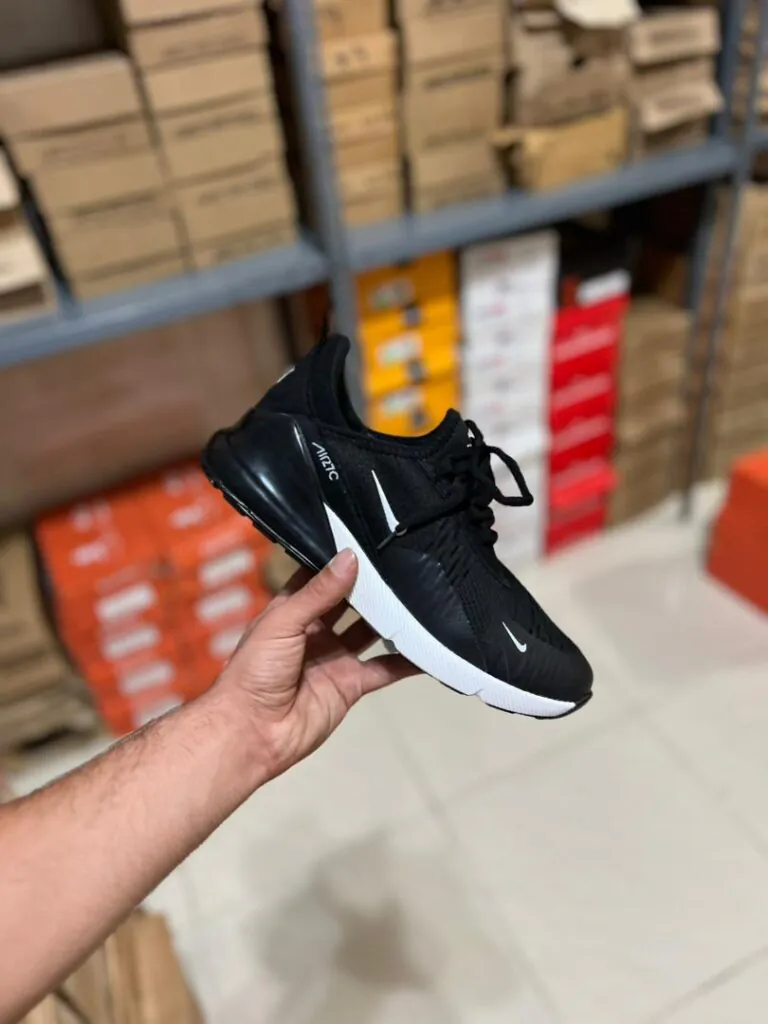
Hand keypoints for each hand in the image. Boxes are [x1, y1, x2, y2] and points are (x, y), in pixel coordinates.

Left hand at [214, 550, 414, 777]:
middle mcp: (316, 630)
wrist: (253, 732)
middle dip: (372, 587)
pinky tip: (429, 646)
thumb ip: (319, 592)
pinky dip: (406, 661)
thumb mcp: (283, 622)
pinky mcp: (352, 685)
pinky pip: (383, 669)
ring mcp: (336, 658)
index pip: (321, 577)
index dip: (341, 561)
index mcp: (292, 610)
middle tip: (406, 562)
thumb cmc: (256, 670)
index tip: (371, 539)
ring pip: (370, 632)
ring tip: (423, 595)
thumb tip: (351, 556)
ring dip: (391, 619)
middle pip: (350, 603)